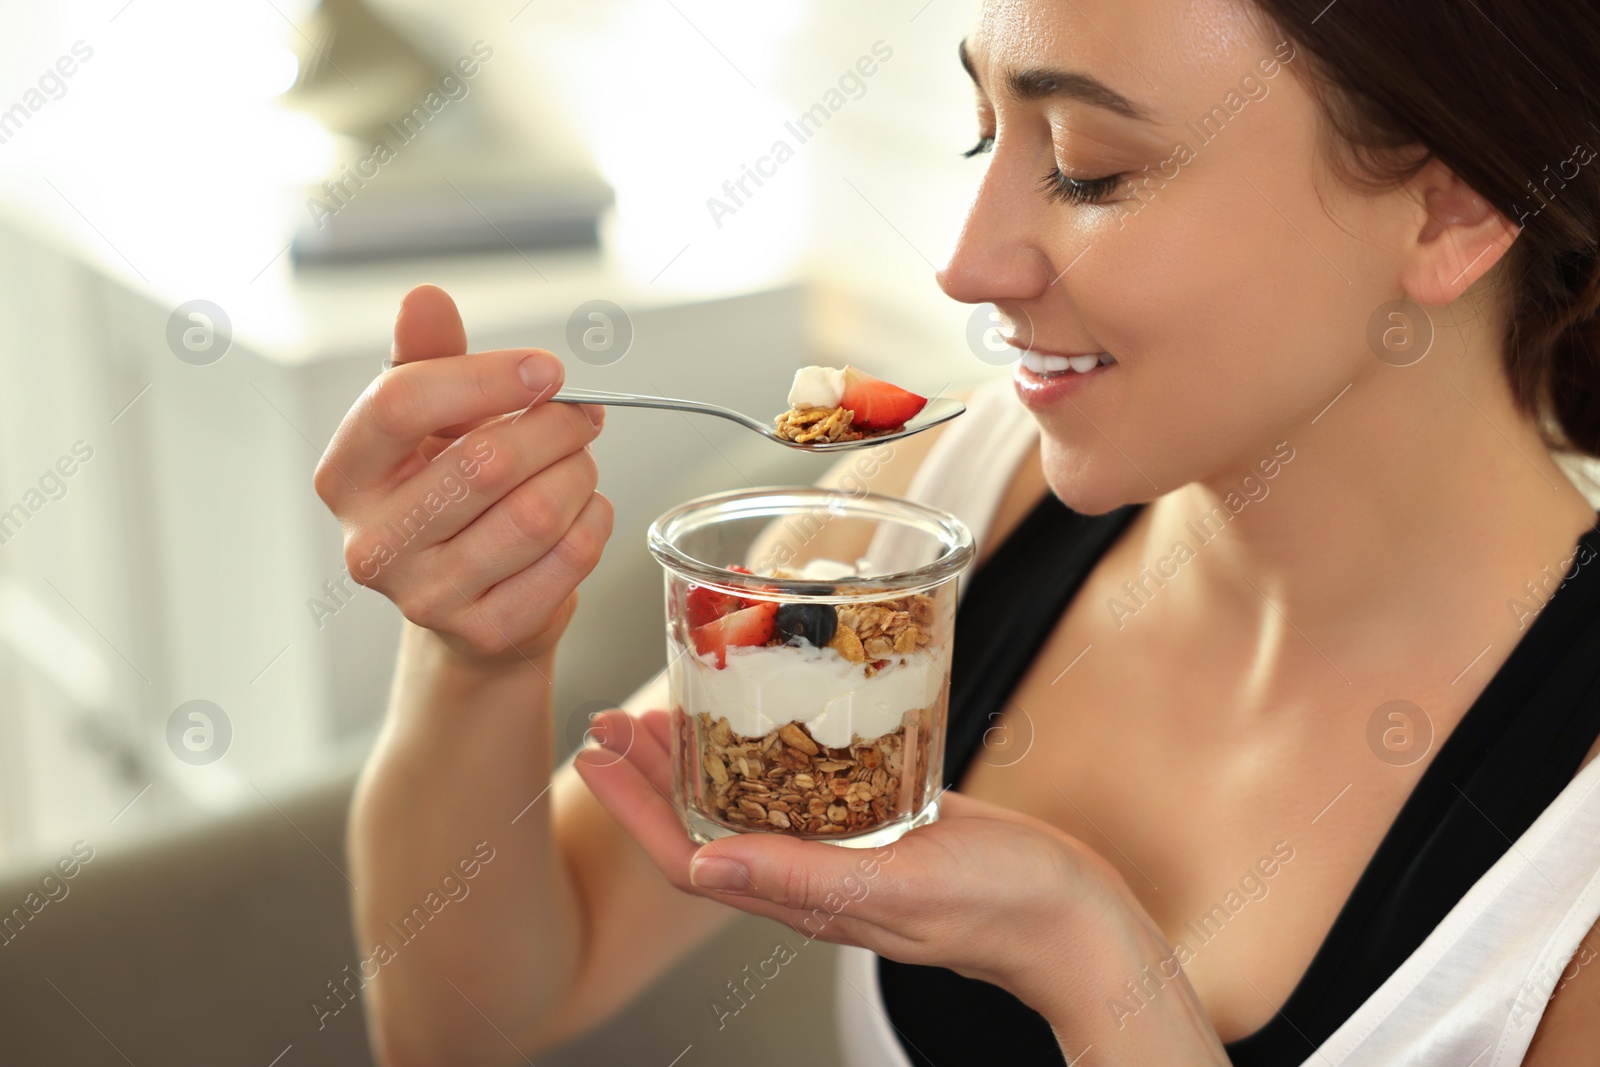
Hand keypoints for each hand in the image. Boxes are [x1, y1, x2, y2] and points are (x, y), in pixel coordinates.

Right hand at [314, 284, 613, 666]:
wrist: (470, 598)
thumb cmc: (449, 490)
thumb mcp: (432, 419)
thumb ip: (430, 356)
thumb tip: (424, 298)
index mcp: (346, 474)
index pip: (401, 404)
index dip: (486, 377)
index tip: (545, 369)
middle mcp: (373, 542)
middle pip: (485, 461)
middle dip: (554, 427)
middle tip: (580, 416)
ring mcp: (425, 596)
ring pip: (536, 513)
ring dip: (580, 474)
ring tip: (579, 463)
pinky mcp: (485, 631)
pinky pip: (568, 559)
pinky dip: (594, 522)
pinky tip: (584, 511)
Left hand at [573, 710, 1229, 1062]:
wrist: (1069, 912)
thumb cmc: (996, 903)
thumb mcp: (895, 885)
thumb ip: (802, 878)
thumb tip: (703, 865)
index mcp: (802, 896)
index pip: (690, 856)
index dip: (635, 809)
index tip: (595, 755)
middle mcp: (809, 876)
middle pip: (706, 823)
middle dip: (651, 775)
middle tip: (613, 718)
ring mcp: (841, 850)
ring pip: (748, 804)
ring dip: (699, 760)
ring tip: (667, 710)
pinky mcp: (876, 823)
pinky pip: (801, 788)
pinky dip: (767, 751)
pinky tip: (767, 721)